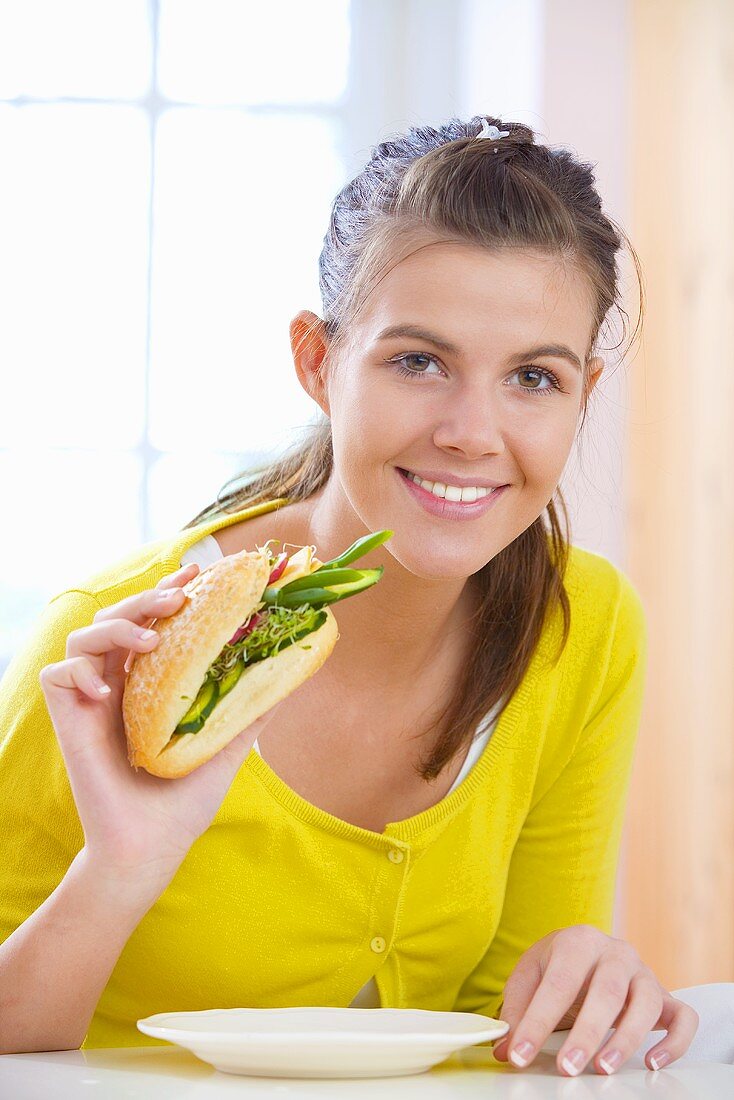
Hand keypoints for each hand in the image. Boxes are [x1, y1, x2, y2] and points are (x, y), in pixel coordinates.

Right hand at [39, 562, 283, 892]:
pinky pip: (57, 675)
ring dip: (114, 626)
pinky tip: (108, 691)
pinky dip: (79, 671)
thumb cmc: (183, 804)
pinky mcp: (68, 722)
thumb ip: (250, 710)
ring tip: (148, 641)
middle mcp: (117, 685)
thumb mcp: (225, 746)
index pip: (152, 621)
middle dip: (146, 597)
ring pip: (83, 635)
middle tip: (179, 596)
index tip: (197, 571)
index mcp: (149, 685)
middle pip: (118, 617)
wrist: (151, 849)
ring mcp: (91, 702)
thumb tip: (293, 674)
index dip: (168, 590)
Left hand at [490, 924, 698, 1075]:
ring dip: (627, 1039)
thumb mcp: (530, 977)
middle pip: (606, 991)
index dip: (537, 1022)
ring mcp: (644, 972)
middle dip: (586, 1033)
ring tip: (604, 1068)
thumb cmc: (557, 967)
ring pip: (645, 1003)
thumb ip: (518, 1010)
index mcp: (578, 941)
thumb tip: (504, 1049)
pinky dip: (675, 1042)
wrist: (588, 951)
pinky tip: (653, 1063)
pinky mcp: (666, 995)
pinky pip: (683, 1017)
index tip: (520, 1055)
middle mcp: (616, 952)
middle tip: (567, 1067)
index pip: (558, 983)